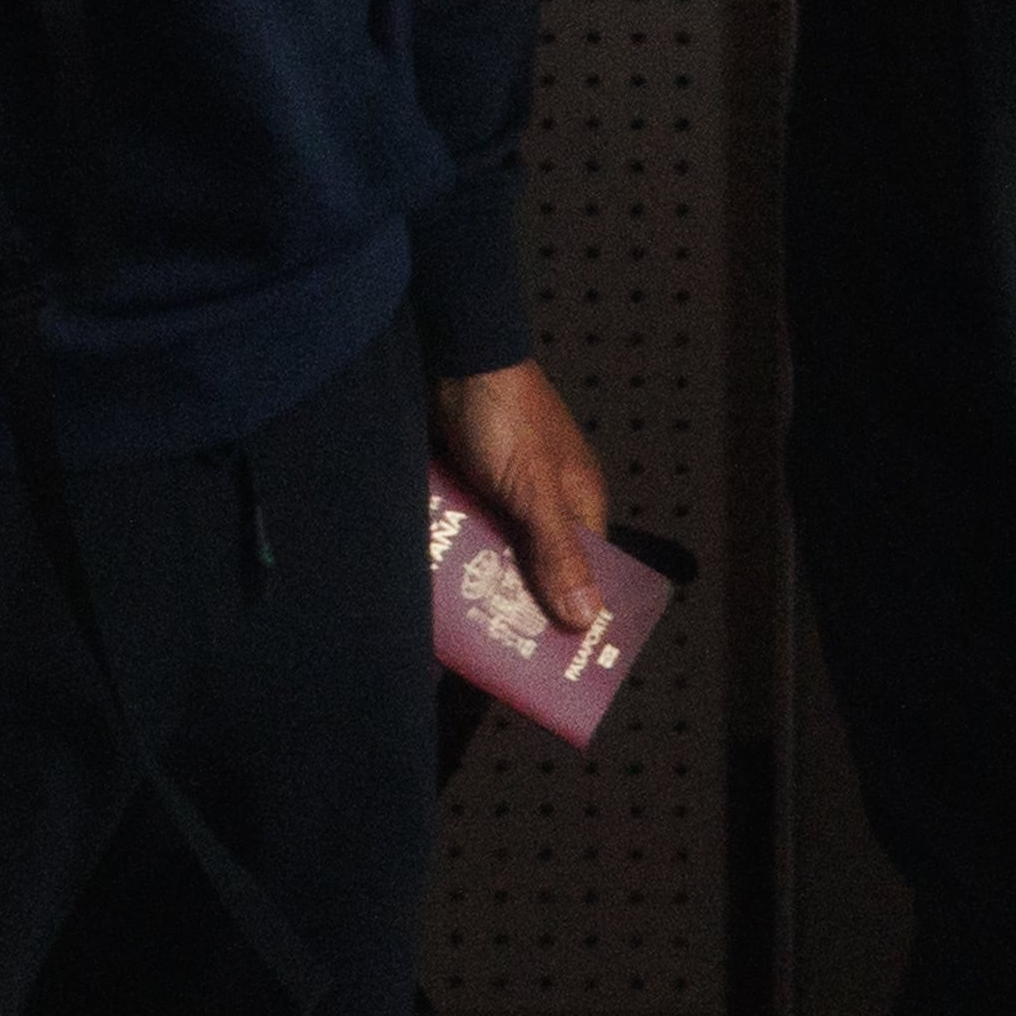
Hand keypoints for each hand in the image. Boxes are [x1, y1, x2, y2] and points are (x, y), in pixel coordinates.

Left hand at [433, 359, 613, 633]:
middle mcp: (544, 502)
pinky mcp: (465, 483)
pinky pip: (462, 531)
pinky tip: (431, 580)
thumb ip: (557, 552)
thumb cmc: (505, 415)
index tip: (549, 661)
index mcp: (578, 502)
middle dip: (515, 603)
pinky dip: (451, 550)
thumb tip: (584, 618)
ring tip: (453, 624)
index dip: (570, 614)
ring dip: (476, 579)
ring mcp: (503, 492)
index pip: (584, 574)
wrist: (450, 354)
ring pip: (494, 553)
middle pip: (536, 569)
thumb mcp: (534, 491)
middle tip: (492, 653)